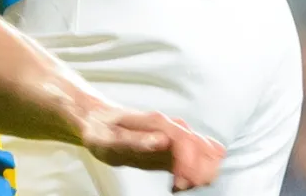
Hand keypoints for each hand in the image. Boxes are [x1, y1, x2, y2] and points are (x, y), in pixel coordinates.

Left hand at [81, 108, 223, 191]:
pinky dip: (200, 171)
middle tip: (181, 186)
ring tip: (181, 185)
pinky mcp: (175, 147)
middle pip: (204, 146)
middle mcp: (170, 127)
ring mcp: (175, 136)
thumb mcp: (110, 139)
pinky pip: (201, 155)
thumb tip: (160, 141)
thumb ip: (136, 141)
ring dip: (203, 171)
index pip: (186, 140)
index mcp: (156, 122)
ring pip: (207, 150)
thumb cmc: (102, 130)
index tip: (181, 182)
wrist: (97, 120)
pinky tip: (182, 182)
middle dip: (201, 170)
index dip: (189, 162)